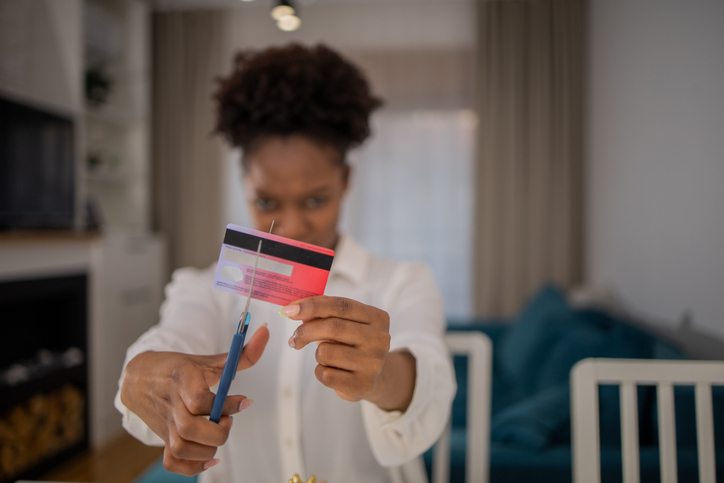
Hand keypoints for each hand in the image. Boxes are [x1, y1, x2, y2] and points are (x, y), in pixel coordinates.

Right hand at [120, 324, 268, 474]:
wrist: (141, 377)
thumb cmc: (180, 368)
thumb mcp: (208, 360)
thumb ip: (241, 353)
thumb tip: (266, 332)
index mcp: (182, 379)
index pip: (200, 399)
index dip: (226, 404)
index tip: (245, 400)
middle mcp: (171, 403)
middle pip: (190, 428)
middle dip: (217, 431)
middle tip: (228, 421)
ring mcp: (165, 424)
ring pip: (181, 447)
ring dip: (207, 449)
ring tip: (219, 435)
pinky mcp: (162, 438)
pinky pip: (172, 462)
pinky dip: (192, 467)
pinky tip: (209, 458)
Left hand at [282, 296, 415, 411]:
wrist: (369, 376)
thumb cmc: (350, 344)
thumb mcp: (342, 323)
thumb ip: (322, 313)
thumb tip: (293, 309)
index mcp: (377, 318)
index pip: (341, 306)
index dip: (312, 305)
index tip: (288, 309)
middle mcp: (380, 339)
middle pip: (333, 327)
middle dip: (306, 331)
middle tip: (294, 338)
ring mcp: (373, 363)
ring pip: (325, 352)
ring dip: (317, 354)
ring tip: (326, 357)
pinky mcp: (362, 385)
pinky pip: (325, 374)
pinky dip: (320, 371)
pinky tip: (331, 371)